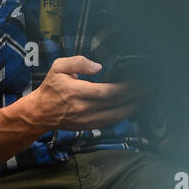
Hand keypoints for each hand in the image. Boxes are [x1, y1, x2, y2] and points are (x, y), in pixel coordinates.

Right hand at [25, 55, 143, 131]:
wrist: (39, 113)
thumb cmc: (50, 89)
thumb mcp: (58, 68)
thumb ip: (78, 62)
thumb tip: (97, 66)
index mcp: (78, 92)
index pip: (108, 92)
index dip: (127, 88)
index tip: (138, 81)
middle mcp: (85, 108)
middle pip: (117, 103)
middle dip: (136, 95)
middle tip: (149, 88)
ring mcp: (88, 119)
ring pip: (117, 115)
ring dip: (134, 107)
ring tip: (146, 98)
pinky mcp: (89, 126)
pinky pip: (111, 121)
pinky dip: (124, 115)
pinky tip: (132, 108)